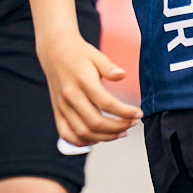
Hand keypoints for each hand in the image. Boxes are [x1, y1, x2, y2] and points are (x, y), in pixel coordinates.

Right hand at [41, 30, 139, 146]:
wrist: (54, 51)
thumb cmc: (78, 53)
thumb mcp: (97, 55)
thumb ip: (110, 68)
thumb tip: (122, 75)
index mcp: (83, 81)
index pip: (106, 103)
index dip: (125, 112)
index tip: (138, 114)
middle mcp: (71, 96)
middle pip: (95, 122)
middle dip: (118, 127)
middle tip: (132, 124)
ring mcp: (62, 106)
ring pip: (83, 132)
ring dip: (104, 137)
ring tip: (120, 132)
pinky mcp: (57, 111)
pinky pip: (67, 134)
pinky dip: (81, 141)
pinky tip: (96, 139)